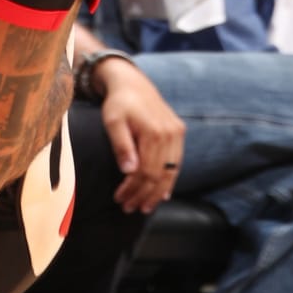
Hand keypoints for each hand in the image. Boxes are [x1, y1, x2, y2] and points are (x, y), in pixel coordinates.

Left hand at [97, 57, 185, 212]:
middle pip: (159, 174)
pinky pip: (177, 162)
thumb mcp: (113, 121)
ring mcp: (177, 133)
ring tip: (145, 207)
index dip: (133, 189)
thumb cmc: (119, 104)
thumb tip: (129, 170)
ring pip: (171, 171)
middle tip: (130, 208)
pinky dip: (170, 180)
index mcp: (153, 132)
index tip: (120, 199)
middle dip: (144, 195)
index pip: (145, 171)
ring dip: (157, 193)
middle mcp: (169, 133)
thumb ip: (121, 145)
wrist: (133, 83)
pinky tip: (162, 194)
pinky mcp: (179, 132)